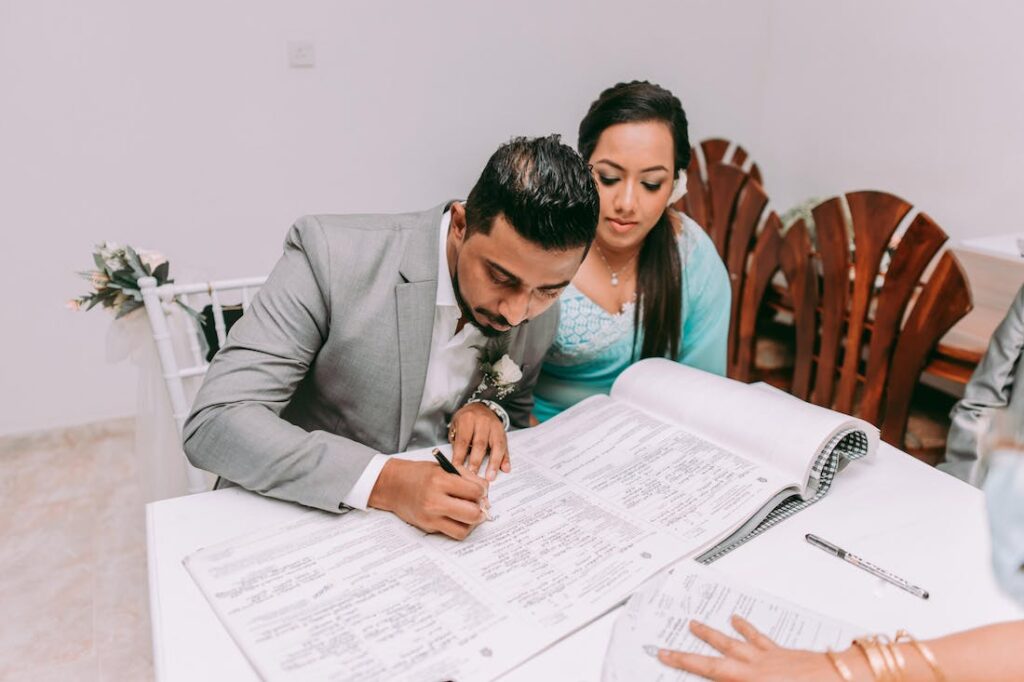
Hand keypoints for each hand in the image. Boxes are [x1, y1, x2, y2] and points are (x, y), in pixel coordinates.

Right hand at [367, 459, 489, 539]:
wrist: (393, 485)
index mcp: (440, 481)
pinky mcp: (428, 527)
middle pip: (472, 514)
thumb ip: (467, 477)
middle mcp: (435, 501)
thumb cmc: (419, 474)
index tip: (480, 491)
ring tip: (468, 512)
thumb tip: (485, 493)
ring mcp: (430, 517)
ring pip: (464, 529)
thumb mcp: (443, 467)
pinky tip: (457, 517)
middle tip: (479, 505)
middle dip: (480, 510)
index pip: (474, 492)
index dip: (482, 492)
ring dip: (472, 522)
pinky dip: (460, 527)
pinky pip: (453, 533)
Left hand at [448, 402, 510, 480]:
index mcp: (468, 419)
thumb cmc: (466, 420)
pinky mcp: (503, 432)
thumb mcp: (456, 426)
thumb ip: (457, 442)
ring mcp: (495, 426)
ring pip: (496, 445)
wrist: (481, 407)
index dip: (460, 455)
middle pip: (480, 443)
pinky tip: (505, 468)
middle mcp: (483, 421)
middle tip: (473, 475)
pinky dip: (506, 459)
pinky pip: (505, 447)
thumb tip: (457, 463)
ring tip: (490, 476)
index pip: (463, 440)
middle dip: (476, 461)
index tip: (457, 468)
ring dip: (493, 463)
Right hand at [656, 616, 839, 680]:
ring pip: (735, 641)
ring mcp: (771, 657)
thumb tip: (723, 680)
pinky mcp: (786, 654)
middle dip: (692, 648)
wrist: (846, 680)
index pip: (709, 669)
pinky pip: (760, 638)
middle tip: (672, 641)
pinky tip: (740, 620)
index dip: (684, 661)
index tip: (664, 653)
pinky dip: (747, 629)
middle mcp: (758, 665)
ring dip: (715, 633)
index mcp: (752, 678)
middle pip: (718, 652)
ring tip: (698, 624)